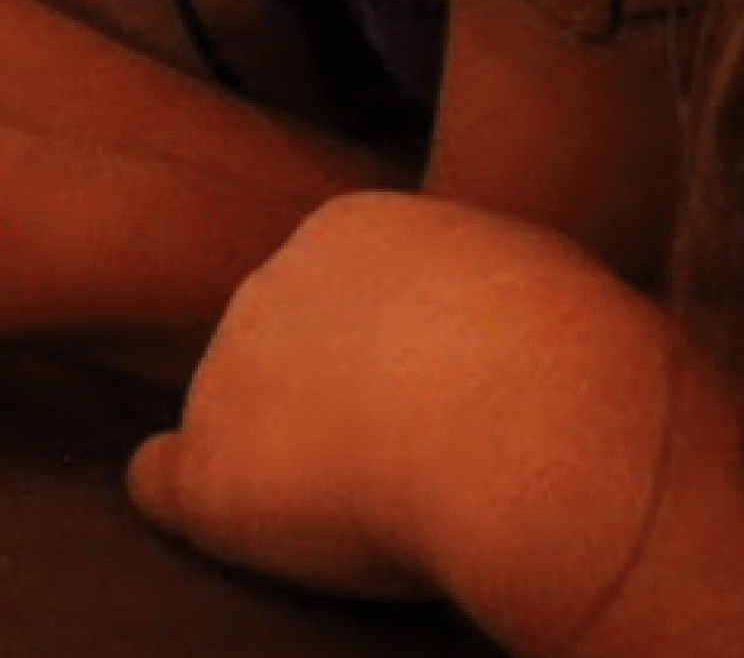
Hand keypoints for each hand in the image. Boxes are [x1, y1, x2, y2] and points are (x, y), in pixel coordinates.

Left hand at [127, 193, 678, 613]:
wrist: (534, 428)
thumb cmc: (578, 363)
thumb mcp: (549, 283)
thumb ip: (500, 296)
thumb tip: (516, 333)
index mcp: (357, 231)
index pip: (349, 291)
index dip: (388, 353)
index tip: (439, 396)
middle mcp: (272, 281)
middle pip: (284, 344)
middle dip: (329, 393)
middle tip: (415, 455)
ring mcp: (226, 369)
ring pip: (236, 413)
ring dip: (285, 456)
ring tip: (380, 503)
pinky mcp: (212, 471)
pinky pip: (165, 481)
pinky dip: (184, 501)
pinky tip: (196, 513)